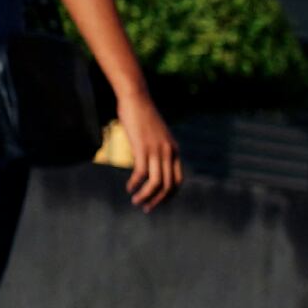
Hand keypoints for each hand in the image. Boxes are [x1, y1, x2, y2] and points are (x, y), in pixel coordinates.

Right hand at [115, 93, 181, 209]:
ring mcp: (157, 150)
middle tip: (145, 208)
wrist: (136, 99)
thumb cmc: (142, 116)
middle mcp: (169, 152)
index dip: (169, 195)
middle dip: (157, 200)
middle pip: (169, 185)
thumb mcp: (156, 135)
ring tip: (136, 201)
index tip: (157, 202)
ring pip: (156, 182)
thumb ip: (157, 149)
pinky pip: (141, 173)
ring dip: (146, 196)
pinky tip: (129, 188)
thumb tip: (152, 162)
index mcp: (174, 151)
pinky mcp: (142, 148)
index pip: (178, 181)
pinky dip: (136, 184)